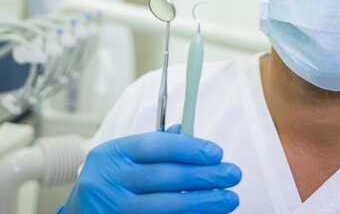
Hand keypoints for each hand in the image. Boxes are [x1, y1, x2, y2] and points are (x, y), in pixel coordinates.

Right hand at [61, 126, 241, 213]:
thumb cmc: (107, 182)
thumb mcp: (122, 157)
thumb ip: (153, 146)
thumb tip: (185, 132)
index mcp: (111, 154)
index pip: (154, 146)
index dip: (188, 148)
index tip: (216, 153)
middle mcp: (109, 181)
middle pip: (164, 177)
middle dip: (204, 176)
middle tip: (232, 174)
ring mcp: (114, 210)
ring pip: (166, 206)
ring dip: (202, 202)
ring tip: (229, 198)